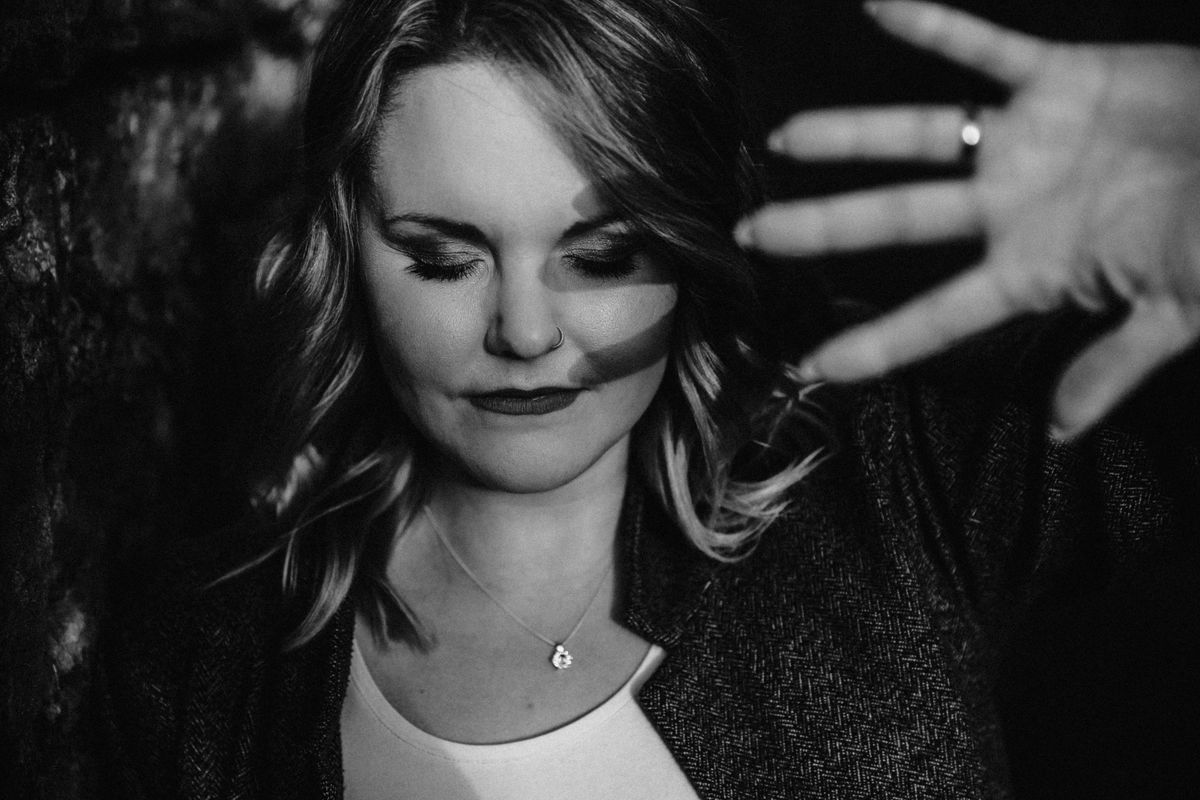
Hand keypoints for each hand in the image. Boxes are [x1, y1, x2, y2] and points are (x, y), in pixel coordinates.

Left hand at [735, 0, 1199, 438]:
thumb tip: (1058, 432)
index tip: (809, 366)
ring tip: (784, 137)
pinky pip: (986, 47)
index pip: (937, 316)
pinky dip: (936, 25)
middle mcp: (1013, 206)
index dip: (874, 343)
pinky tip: (877, 4)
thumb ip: (1112, 365)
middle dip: (822, 227)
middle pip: (897, 218)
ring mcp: (1030, 141)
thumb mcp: (1181, 313)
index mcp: (1035, 268)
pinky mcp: (1063, 78)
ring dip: (851, 133)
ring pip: (920, 136)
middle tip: (749, 237)